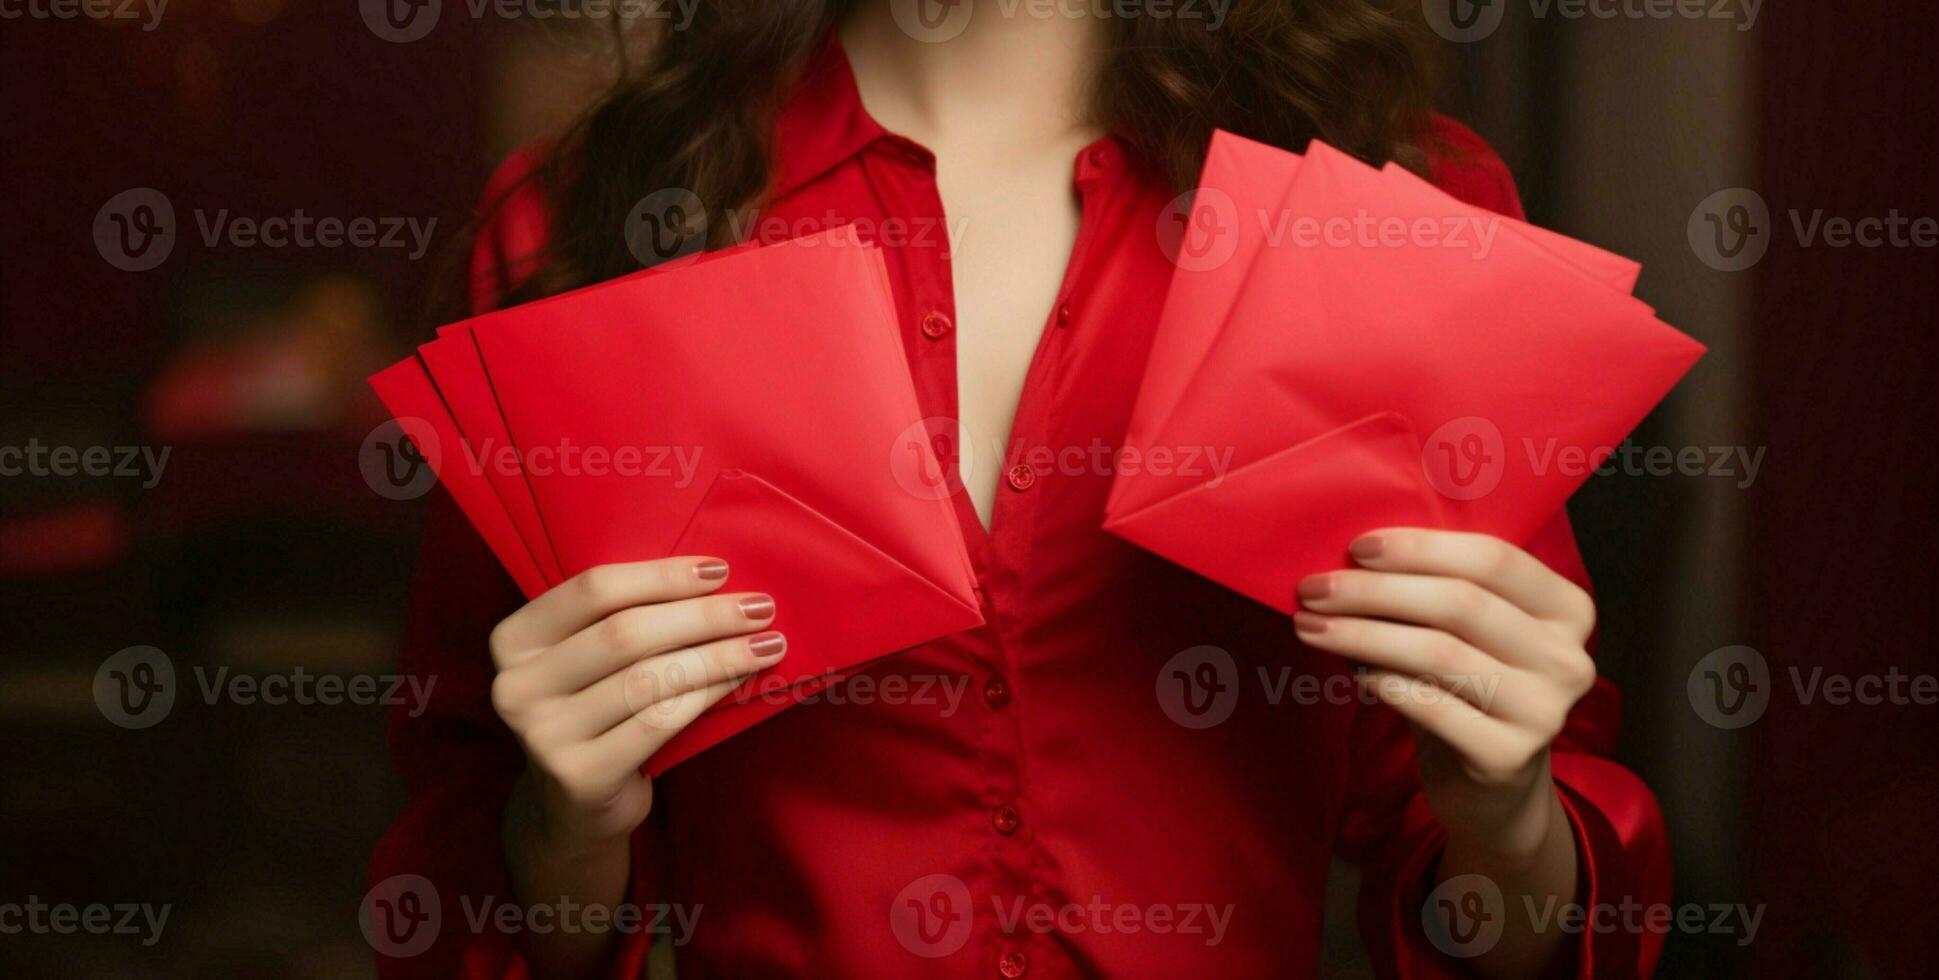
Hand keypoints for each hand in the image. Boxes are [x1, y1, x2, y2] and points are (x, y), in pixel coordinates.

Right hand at [490, 557, 784, 853]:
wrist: (572, 810)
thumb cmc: (595, 713)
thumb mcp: (588, 660)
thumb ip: (621, 618)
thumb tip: (715, 578)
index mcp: (514, 639)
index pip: (594, 590)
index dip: (662, 576)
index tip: (720, 569)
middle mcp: (516, 685)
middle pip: (625, 633)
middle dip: (703, 616)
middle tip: (760, 608)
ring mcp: (543, 734)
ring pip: (650, 678)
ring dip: (719, 656)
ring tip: (767, 643)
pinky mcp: (579, 775)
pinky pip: (660, 721)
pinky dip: (709, 694)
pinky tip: (743, 680)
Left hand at [1292, 528, 1597, 863]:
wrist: (1493, 788)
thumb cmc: (1471, 689)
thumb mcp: (1473, 633)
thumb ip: (1438, 589)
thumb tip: (1352, 559)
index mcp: (1568, 609)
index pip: (1494, 560)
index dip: (1421, 548)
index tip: (1356, 547)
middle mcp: (1568, 658)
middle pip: (1460, 603)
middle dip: (1374, 591)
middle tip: (1313, 589)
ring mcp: (1544, 712)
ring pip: (1438, 652)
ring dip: (1363, 634)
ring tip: (1310, 626)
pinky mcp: (1507, 757)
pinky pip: (1429, 705)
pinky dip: (1382, 681)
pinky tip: (1351, 672)